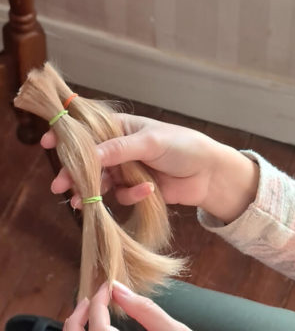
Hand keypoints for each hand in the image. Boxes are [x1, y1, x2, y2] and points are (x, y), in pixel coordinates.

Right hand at [42, 114, 258, 221]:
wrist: (210, 173)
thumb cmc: (184, 146)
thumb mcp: (151, 142)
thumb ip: (119, 149)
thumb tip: (88, 155)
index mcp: (123, 128)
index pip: (89, 129)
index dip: (68, 136)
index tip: (47, 142)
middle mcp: (122, 148)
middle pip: (90, 160)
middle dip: (75, 172)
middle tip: (60, 185)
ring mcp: (130, 169)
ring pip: (102, 180)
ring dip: (93, 190)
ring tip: (81, 201)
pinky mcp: (139, 188)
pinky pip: (124, 194)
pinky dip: (131, 195)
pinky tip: (147, 191)